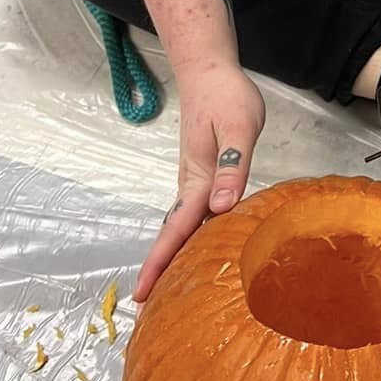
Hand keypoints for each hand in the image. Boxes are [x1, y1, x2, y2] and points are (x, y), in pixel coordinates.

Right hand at [133, 60, 265, 303]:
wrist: (210, 72)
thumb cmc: (227, 96)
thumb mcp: (238, 128)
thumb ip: (232, 166)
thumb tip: (222, 208)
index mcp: (196, 179)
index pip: (176, 229)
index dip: (160, 262)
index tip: (142, 294)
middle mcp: (190, 185)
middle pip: (172, 235)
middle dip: (159, 271)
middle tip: (146, 308)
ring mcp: (193, 181)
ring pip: (181, 227)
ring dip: (172, 257)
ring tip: (168, 290)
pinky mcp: (201, 176)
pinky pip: (193, 215)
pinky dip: (189, 237)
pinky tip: (199, 250)